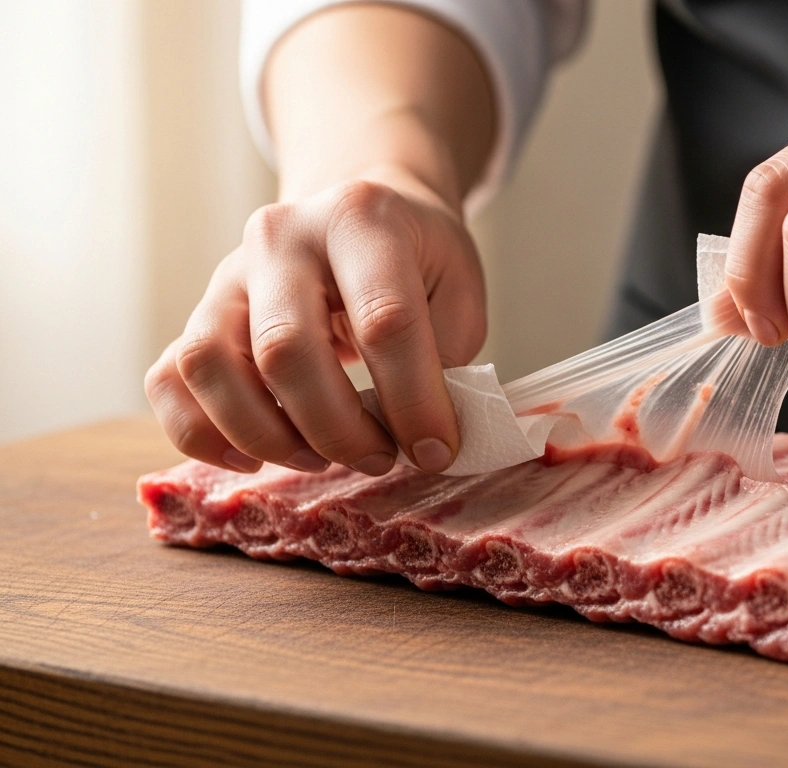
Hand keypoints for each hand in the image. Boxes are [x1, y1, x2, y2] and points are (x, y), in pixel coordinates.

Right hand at [145, 173, 485, 474]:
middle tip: (380, 458)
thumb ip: (446, 356)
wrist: (362, 214)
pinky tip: (253, 459)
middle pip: (285, 349)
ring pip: (209, 365)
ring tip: (319, 458)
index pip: (384, 320)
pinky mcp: (198, 312)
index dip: (414, 401)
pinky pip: (168, 380)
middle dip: (337, 428)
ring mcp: (227, 273)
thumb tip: (422, 440)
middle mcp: (280, 238)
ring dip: (265, 435)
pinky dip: (200, 434)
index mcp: (359, 220)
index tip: (436, 450)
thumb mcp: (458, 287)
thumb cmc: (417, 260)